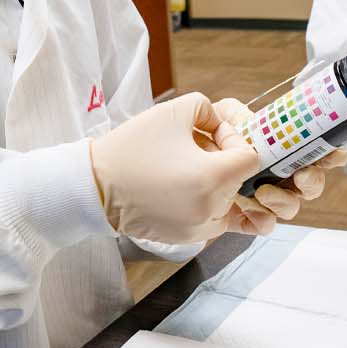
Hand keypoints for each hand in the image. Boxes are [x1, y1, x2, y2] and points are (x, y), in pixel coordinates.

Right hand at [89, 93, 259, 243]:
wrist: (95, 187)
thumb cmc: (131, 149)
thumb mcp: (173, 111)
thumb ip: (208, 109)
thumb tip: (223, 123)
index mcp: (213, 178)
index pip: (251, 159)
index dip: (234, 141)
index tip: (210, 135)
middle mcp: (212, 209)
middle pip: (240, 180)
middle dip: (223, 161)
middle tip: (193, 149)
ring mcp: (200, 229)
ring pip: (229, 201)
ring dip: (216, 184)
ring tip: (184, 170)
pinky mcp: (187, 238)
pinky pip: (213, 220)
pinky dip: (206, 203)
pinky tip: (180, 188)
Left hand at [211, 99, 346, 233]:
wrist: (178, 161)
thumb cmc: (203, 137)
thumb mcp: (221, 115)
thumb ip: (239, 112)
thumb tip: (251, 121)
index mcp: (279, 149)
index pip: (314, 153)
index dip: (329, 155)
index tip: (331, 154)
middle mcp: (276, 175)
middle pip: (310, 185)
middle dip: (312, 181)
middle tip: (301, 175)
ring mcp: (262, 198)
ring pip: (289, 207)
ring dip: (283, 201)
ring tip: (263, 192)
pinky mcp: (244, 217)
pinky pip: (262, 225)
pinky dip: (261, 220)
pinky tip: (251, 210)